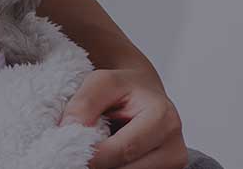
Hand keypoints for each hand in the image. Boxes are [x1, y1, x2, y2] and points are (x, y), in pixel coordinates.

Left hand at [62, 69, 187, 168]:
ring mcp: (173, 164)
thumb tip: (69, 129)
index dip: (92, 156)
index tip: (68, 153)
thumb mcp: (102, 82)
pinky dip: (114, 167)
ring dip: (105, 167)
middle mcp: (174, 146)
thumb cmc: (124, 87)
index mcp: (163, 119)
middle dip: (97, 164)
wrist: (144, 91)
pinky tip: (105, 157)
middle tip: (75, 154)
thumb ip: (84, 103)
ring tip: (92, 150)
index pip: (122, 150)